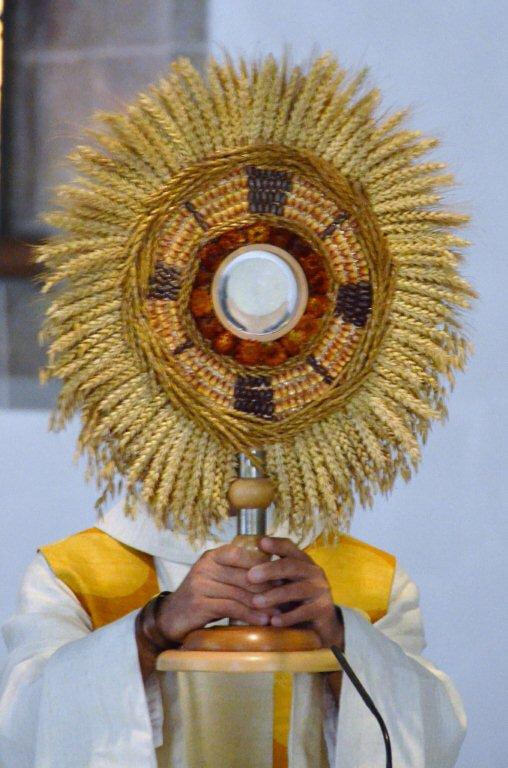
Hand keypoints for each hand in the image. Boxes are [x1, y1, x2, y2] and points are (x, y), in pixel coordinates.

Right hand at [138, 542, 273, 644]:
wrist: (172, 617)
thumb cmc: (202, 597)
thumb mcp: (218, 579)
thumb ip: (238, 574)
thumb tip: (274, 574)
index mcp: (212, 556)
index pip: (240, 553)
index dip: (261, 564)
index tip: (281, 575)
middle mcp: (205, 566)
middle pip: (243, 575)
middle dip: (267, 587)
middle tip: (286, 597)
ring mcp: (200, 584)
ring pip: (239, 592)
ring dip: (262, 604)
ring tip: (279, 613)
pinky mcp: (199, 603)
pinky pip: (231, 607)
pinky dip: (250, 615)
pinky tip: (263, 621)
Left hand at [247, 536, 344, 648]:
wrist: (319, 626)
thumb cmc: (295, 601)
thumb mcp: (285, 584)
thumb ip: (271, 574)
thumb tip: (241, 566)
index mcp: (303, 562)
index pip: (290, 547)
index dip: (276, 544)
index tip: (261, 542)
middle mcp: (313, 572)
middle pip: (292, 566)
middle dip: (270, 570)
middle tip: (250, 576)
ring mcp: (320, 590)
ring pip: (297, 590)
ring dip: (274, 596)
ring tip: (256, 602)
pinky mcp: (323, 609)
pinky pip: (304, 612)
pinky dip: (287, 617)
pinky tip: (273, 621)